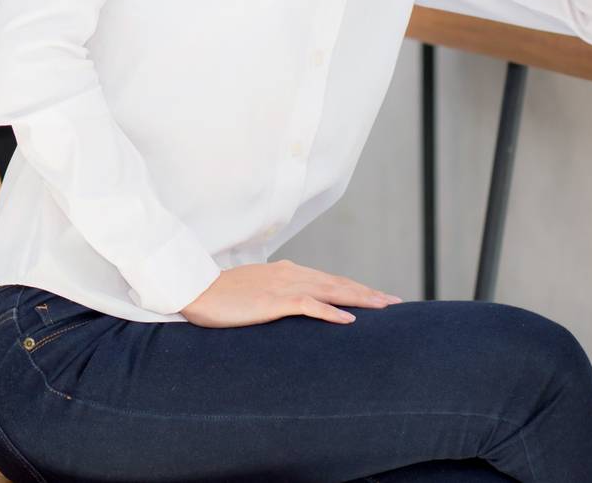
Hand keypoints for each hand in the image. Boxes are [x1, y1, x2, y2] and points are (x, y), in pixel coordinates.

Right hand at [179, 259, 402, 327]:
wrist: (196, 290)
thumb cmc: (220, 295)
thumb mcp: (253, 291)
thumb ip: (273, 292)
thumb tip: (289, 300)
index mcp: (285, 272)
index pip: (328, 279)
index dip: (353, 287)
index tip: (376, 296)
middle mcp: (290, 274)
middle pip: (337, 283)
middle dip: (367, 292)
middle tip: (394, 302)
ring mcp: (283, 286)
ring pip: (331, 290)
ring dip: (359, 298)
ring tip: (383, 306)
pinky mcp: (273, 301)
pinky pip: (309, 306)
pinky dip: (331, 311)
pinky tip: (349, 320)